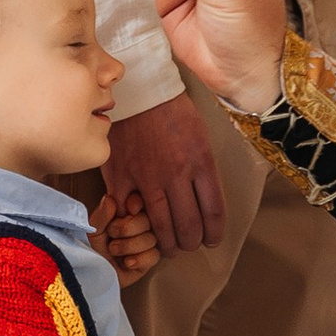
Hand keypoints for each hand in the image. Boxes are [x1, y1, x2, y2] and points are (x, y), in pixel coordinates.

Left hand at [90, 185, 160, 281]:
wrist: (90, 274)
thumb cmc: (91, 249)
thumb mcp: (92, 229)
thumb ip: (102, 215)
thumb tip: (110, 199)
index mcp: (127, 214)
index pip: (141, 202)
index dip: (137, 204)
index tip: (129, 209)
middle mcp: (139, 227)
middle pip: (149, 220)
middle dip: (128, 228)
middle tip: (112, 234)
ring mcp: (146, 244)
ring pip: (151, 239)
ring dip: (129, 246)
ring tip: (114, 250)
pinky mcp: (148, 262)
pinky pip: (154, 256)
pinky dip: (139, 259)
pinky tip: (126, 262)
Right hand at [104, 95, 227, 257]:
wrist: (137, 89)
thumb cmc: (171, 108)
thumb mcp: (200, 134)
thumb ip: (202, 167)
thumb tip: (203, 197)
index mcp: (201, 163)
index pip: (214, 212)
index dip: (215, 233)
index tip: (211, 240)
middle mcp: (177, 175)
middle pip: (189, 226)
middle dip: (191, 242)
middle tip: (189, 244)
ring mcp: (146, 178)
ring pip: (161, 227)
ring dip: (168, 244)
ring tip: (169, 246)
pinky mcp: (120, 177)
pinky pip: (128, 214)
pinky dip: (134, 225)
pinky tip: (139, 228)